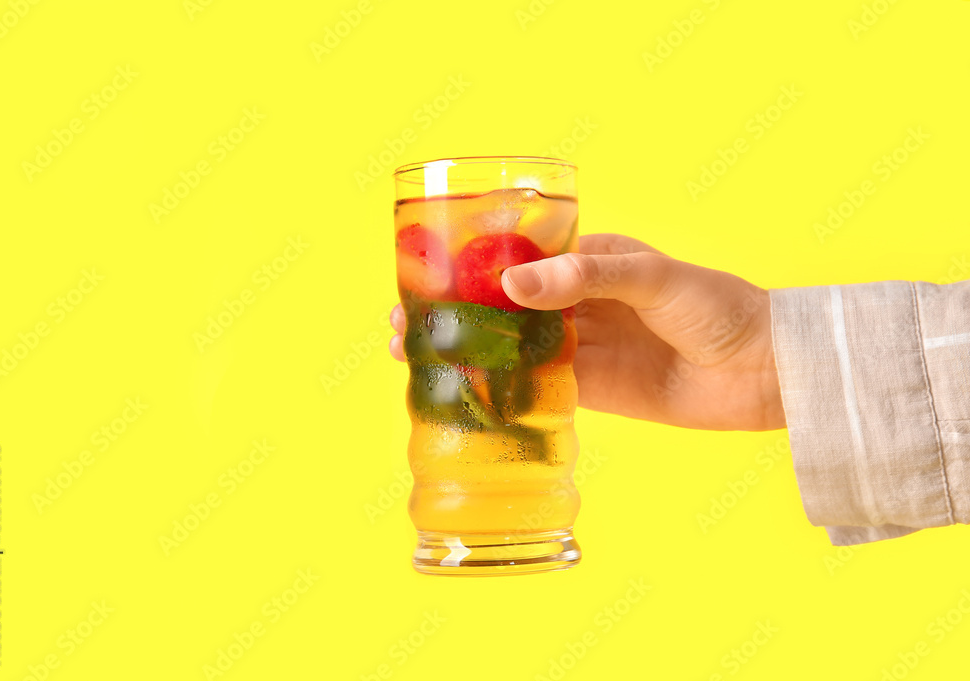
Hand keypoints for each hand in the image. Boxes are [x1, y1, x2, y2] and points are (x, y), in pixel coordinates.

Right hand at [390, 233, 785, 430]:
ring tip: (419, 356)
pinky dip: (504, 388)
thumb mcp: (654, 278)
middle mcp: (581, 302)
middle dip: (458, 312)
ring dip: (471, 352)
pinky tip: (468, 391)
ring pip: (514, 347)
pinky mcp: (595, 390)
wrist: (766, 371)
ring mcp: (586, 347)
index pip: (519, 257)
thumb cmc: (720, 306)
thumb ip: (587, 277)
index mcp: (591, 261)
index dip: (471, 265)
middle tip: (406, 323)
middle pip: (506, 306)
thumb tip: (514, 283)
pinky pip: (540, 387)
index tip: (428, 272)